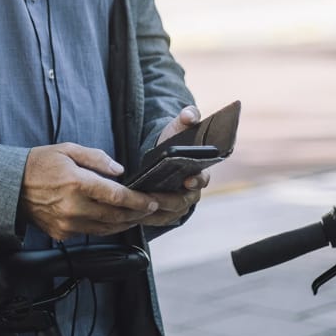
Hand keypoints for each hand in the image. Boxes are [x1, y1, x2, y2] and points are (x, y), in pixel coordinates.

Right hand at [19, 143, 161, 239]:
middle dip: (138, 214)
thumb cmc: (39, 164)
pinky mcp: (62, 234)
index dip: (138, 201)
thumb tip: (119, 170)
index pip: (116, 196)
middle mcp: (73, 207)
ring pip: (106, 229)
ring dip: (125, 223)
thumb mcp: (68, 150)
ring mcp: (67, 223)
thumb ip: (96, 158)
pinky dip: (106, 228)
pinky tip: (114, 220)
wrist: (11, 185)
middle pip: (116, 216)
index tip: (151, 201)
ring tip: (138, 216)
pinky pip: (91, 233)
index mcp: (76, 183)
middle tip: (151, 210)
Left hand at [143, 106, 209, 226]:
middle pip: (182, 201)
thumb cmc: (174, 141)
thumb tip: (190, 115)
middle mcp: (193, 192)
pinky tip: (132, 215)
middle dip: (166, 200)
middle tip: (151, 198)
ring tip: (137, 209)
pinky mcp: (167, 213)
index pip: (203, 179)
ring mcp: (180, 204)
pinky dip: (146, 219)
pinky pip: (158, 220)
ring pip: (169, 214)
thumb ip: (188, 116)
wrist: (163, 155)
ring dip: (154, 213)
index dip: (197, 180)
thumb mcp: (180, 127)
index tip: (188, 180)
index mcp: (200, 172)